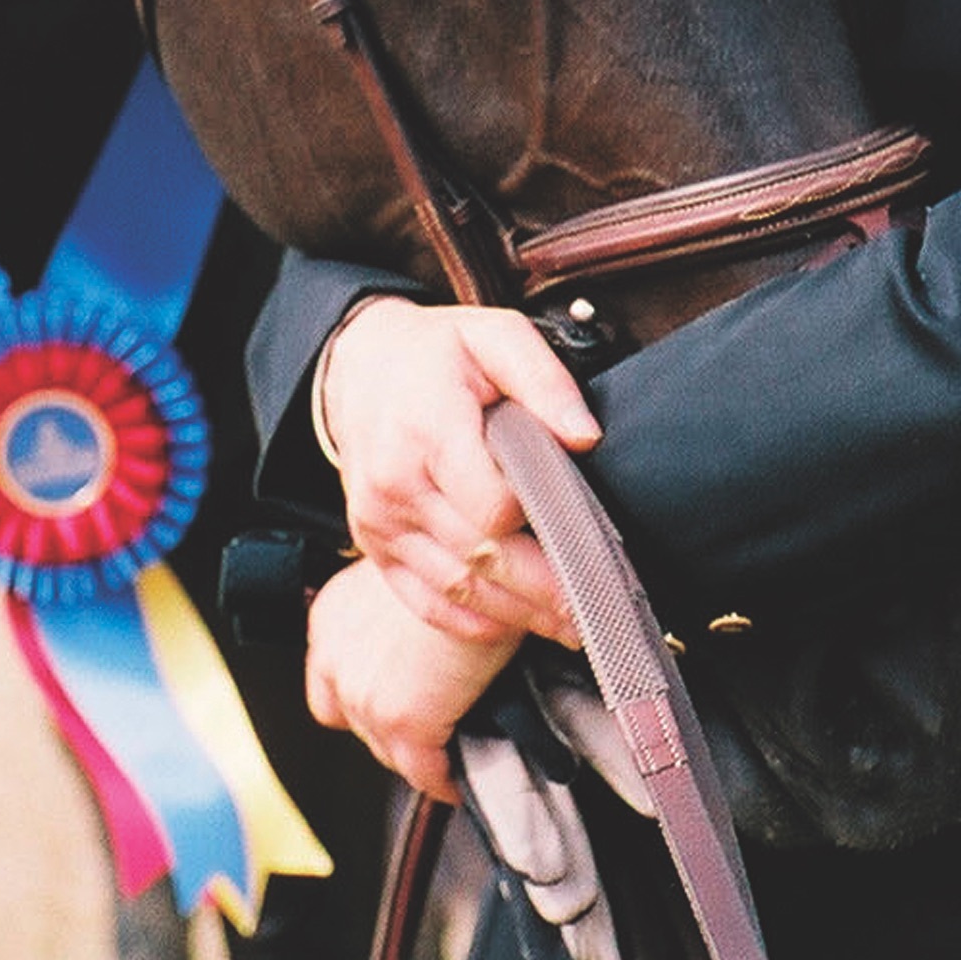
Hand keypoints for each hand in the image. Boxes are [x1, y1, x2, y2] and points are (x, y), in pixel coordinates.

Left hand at [305, 557, 518, 803]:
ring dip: (418, 755)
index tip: (395, 699)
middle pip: (353, 722)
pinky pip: (423, 772)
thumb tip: (425, 644)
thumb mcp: (415, 578)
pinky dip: (443, 780)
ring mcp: (362, 693)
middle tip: (432, 724)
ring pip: (387, 751)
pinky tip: (462, 780)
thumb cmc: (463, 554)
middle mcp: (333, 656)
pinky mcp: (401, 719)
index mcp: (331, 616)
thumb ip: (401, 615)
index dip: (363, 697)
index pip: (327, 680)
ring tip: (452, 750)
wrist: (484, 559)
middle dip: (390, 729)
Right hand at [317, 300, 598, 644]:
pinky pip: (424, 602)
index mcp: (427, 430)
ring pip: (458, 589)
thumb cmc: (437, 354)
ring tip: (570, 624)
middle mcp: (395, 484)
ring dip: (518, 615)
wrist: (360, 367)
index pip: (492, 506)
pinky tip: (514, 624)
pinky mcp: (376, 545)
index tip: (586, 533)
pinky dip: (472, 622)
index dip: (541, 522)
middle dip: (546, 590)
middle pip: (482, 558)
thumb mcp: (495, 335)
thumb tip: (585, 437)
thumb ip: (544, 380)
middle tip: (600, 607)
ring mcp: (381, 522)